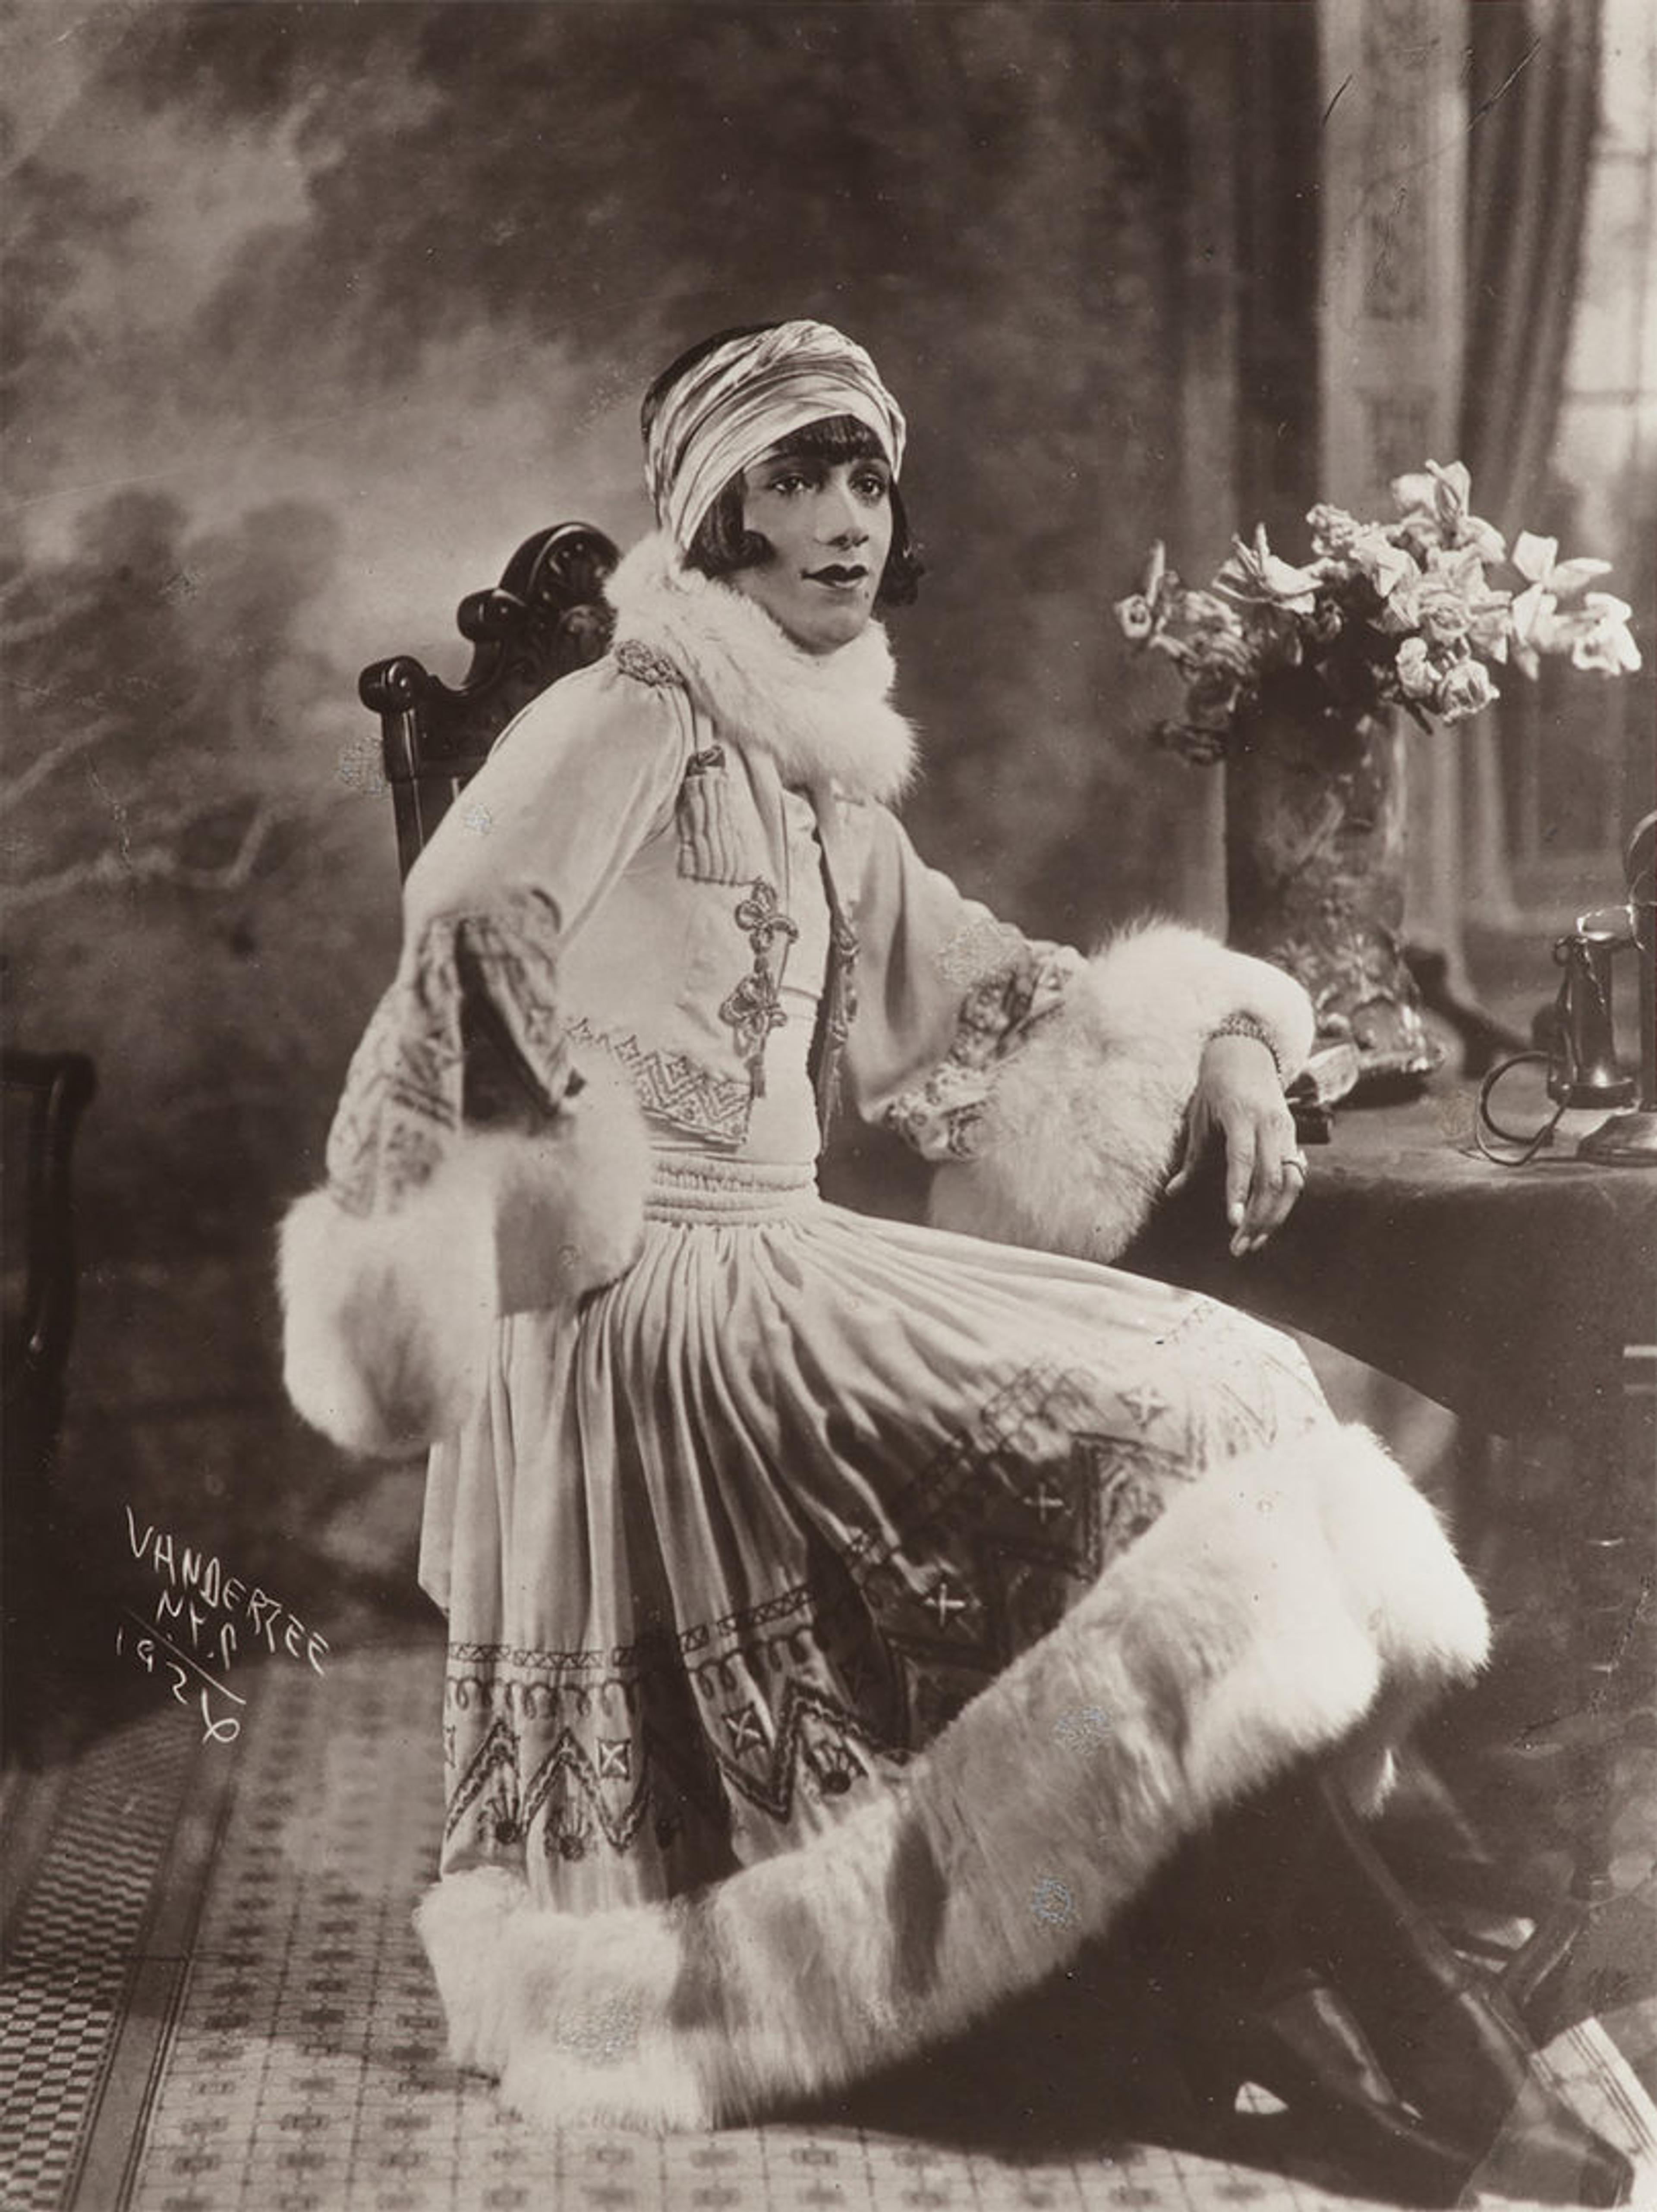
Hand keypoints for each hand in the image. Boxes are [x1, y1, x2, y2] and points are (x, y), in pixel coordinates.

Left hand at [1166, 1033, 1306, 1255]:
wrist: (1246, 1054)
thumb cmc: (1215, 1088)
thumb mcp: (1199, 1118)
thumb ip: (1191, 1160)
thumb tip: (1172, 1192)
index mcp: (1242, 1116)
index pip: (1242, 1161)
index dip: (1238, 1193)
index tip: (1233, 1223)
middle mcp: (1270, 1125)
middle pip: (1272, 1180)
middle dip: (1258, 1218)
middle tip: (1239, 1248)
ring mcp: (1287, 1131)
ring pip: (1291, 1183)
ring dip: (1274, 1217)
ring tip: (1253, 1243)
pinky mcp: (1295, 1138)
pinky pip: (1296, 1177)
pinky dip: (1284, 1204)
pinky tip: (1267, 1224)